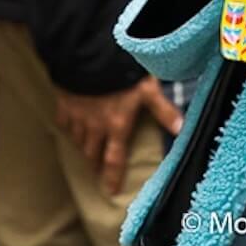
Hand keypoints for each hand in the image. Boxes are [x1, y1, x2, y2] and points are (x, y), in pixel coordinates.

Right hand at [55, 76, 183, 194]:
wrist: (90, 53)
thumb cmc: (122, 70)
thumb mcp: (148, 89)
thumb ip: (163, 110)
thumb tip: (182, 129)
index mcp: (116, 125)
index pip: (114, 158)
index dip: (112, 177)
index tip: (110, 191)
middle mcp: (95, 126)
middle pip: (92, 153)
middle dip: (94, 163)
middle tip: (95, 170)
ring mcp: (77, 115)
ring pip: (77, 139)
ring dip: (82, 146)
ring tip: (85, 149)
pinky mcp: (64, 102)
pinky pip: (63, 120)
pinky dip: (67, 126)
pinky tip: (69, 125)